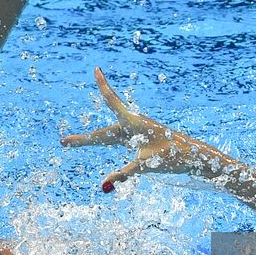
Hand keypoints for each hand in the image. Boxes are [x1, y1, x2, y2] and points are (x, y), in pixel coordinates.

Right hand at [61, 68, 216, 191]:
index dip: (103, 86)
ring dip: (92, 141)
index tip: (96, 69)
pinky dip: (107, 142)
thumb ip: (124, 174)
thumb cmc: (171, 156)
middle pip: (102, 134)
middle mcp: (133, 126)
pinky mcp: (141, 140)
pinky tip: (107, 142)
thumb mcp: (146, 166)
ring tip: (73, 143)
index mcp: (133, 123)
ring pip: (109, 137)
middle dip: (82, 140)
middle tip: (63, 142)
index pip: (112, 101)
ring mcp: (136, 133)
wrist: (192, 156)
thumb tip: (104, 184)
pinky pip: (120, 140)